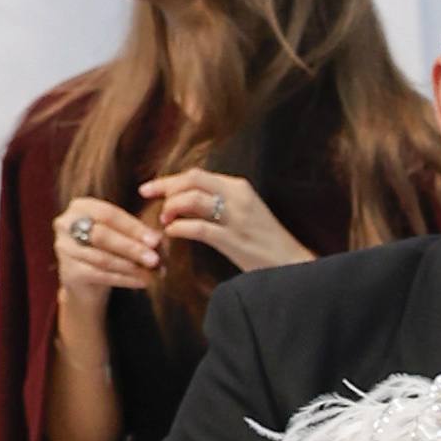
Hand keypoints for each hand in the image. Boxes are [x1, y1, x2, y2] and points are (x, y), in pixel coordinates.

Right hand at [51, 195, 169, 325]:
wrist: (87, 283)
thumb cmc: (108, 251)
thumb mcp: (120, 235)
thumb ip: (136, 233)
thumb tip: (159, 240)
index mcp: (80, 207)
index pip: (109, 214)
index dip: (133, 227)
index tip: (156, 240)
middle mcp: (65, 224)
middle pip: (102, 235)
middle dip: (132, 247)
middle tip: (155, 259)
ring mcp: (63, 248)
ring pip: (102, 257)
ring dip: (131, 266)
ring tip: (152, 273)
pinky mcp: (68, 271)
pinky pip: (99, 275)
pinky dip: (124, 279)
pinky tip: (142, 282)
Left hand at [140, 166, 308, 276]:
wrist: (292, 266)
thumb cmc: (265, 242)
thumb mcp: (245, 213)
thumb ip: (219, 202)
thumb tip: (184, 201)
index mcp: (240, 187)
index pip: (197, 175)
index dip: (170, 179)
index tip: (151, 187)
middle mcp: (238, 197)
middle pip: (192, 180)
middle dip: (164, 187)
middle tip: (148, 197)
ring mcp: (237, 218)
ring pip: (192, 199)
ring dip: (171, 208)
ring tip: (165, 220)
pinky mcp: (234, 240)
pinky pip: (198, 228)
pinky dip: (179, 228)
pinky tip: (173, 233)